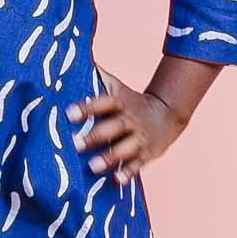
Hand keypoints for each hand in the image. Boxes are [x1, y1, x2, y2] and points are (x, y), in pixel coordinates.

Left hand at [66, 70, 186, 182]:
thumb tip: (76, 56)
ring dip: (109, 157)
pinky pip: (137, 164)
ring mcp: (139, 138)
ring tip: (92, 167)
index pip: (103, 103)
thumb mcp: (118, 87)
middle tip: (75, 144)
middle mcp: (130, 120)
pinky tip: (116, 180)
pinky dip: (127, 172)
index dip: (87, 108)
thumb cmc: (131, 102)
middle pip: (113, 127)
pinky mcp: (147, 154)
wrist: (167, 114)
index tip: (68, 113)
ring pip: (125, 148)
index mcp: (120, 103)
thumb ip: (99, 77)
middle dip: (95, 136)